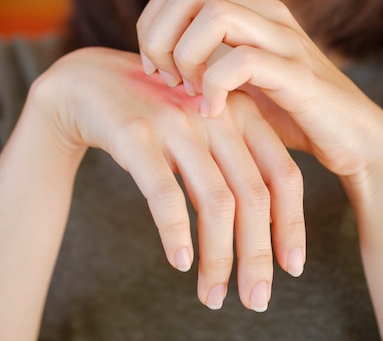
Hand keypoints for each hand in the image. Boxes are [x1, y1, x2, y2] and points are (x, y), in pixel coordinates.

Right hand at [34, 47, 304, 310]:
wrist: (89, 83)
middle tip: (256, 299)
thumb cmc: (153, 116)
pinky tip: (180, 262)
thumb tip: (258, 233)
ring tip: (214, 296)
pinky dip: (176, 234)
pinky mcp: (136, 135)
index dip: (293, 225)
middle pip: (253, 196)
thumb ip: (228, 168)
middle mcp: (215, 115)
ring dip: (219, 258)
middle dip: (257, 256)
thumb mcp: (200, 133)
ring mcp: (177, 123)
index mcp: (241, 113)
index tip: (292, 268)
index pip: (283, 175)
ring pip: (216, 202)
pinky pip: (166, 195)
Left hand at [137, 0, 382, 179]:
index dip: (151, 28)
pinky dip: (214, 87)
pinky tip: (214, 112)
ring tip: (188, 94)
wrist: (355, 141)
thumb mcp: (237, 84)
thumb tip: (154, 65)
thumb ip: (204, 66)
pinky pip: (242, 61)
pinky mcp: (299, 73)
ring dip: (185, 58)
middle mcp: (265, 14)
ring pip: (213, 16)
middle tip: (165, 80)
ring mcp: (284, 40)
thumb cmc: (288, 116)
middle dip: (158, 40)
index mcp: (247, 12)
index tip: (154, 69)